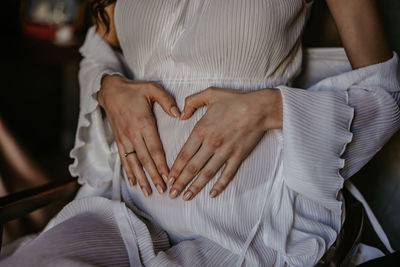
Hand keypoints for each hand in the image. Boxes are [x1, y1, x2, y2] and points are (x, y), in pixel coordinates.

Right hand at [98, 74, 180, 196]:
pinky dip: (128, 172)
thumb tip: (179, 114)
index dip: (161, 164)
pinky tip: (133, 183)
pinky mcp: (119, 140)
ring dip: (141, 178)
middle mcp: (133, 134)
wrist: (110, 90)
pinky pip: (124, 159)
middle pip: (145, 159)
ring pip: (134, 162)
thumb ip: (167, 101)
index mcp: (143, 123)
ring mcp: (124, 139)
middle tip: (162, 190)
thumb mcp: (152, 88)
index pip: (155, 148)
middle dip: (154, 176)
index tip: (168, 176)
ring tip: (148, 192)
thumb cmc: (134, 89)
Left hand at [167, 87, 281, 200]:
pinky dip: (220, 185)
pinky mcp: (238, 156)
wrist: (260, 108)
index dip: (175, 168)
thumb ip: (191, 102)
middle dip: (180, 182)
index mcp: (201, 130)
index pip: (184, 154)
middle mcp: (211, 143)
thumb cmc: (235, 100)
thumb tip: (180, 115)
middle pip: (192, 167)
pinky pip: (227, 174)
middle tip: (171, 194)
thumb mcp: (210, 94)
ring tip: (186, 197)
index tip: (168, 178)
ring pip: (206, 173)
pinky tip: (212, 194)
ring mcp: (225, 151)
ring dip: (195, 187)